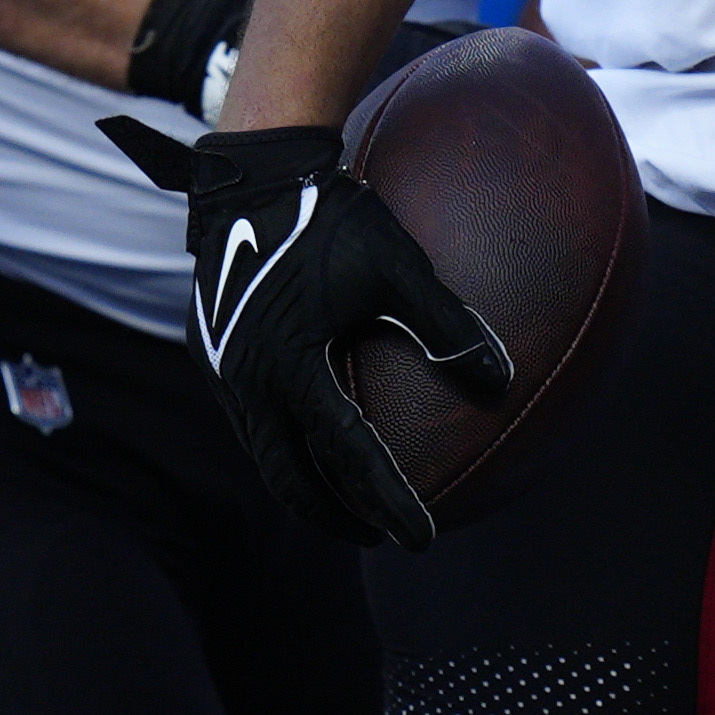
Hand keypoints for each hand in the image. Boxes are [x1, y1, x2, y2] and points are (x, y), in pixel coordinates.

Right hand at [96, 110, 510, 549]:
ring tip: (348, 502)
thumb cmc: (332, 216)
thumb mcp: (397, 264)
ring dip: (306, 486)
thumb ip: (447, 323)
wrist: (252, 177)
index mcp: (291, 366)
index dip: (388, 502)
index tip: (422, 538)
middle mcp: (248, 381)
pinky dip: (285, 447)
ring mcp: (223, 372)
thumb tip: (501, 380)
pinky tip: (313, 442)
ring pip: (265, 455)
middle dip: (335, 515)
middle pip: (291, 479)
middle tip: (378, 533)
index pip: (348, 456)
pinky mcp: (213, 356)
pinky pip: (251, 422)